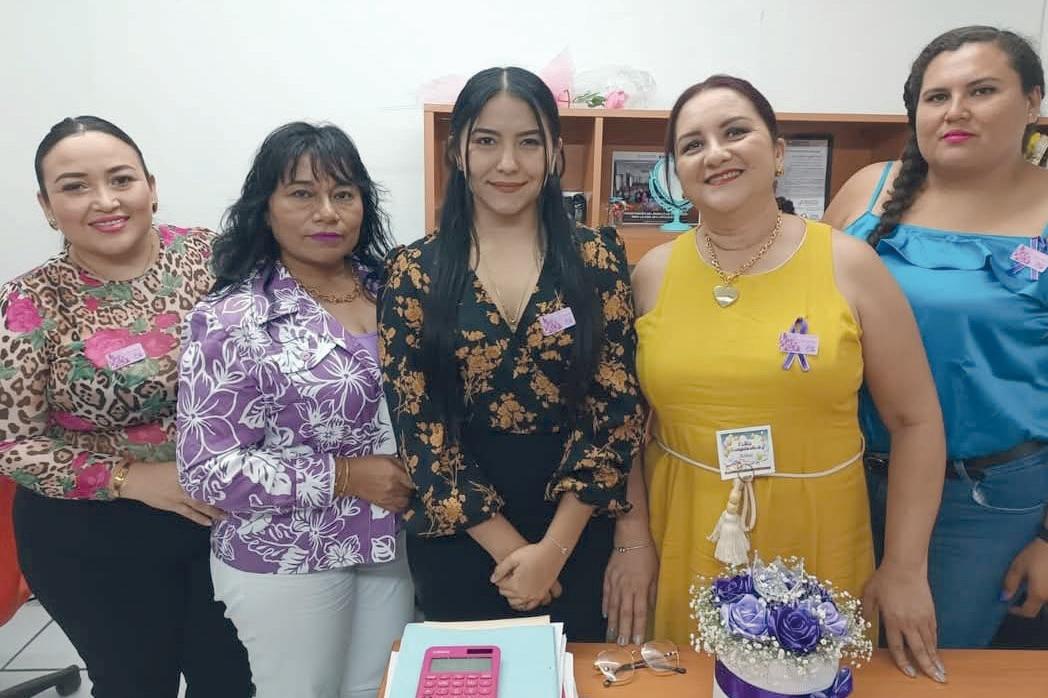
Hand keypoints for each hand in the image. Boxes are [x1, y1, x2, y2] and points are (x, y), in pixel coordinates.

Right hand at [119, 461, 225, 525]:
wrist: (136, 480)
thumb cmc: (155, 469)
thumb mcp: (176, 464)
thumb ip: (190, 468)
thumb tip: (206, 469)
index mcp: (186, 471)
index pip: (207, 476)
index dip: (220, 482)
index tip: (234, 484)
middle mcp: (185, 484)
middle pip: (207, 492)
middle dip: (221, 498)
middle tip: (237, 502)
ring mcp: (179, 497)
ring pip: (201, 505)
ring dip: (214, 511)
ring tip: (227, 515)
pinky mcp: (173, 506)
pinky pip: (189, 513)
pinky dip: (200, 518)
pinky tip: (209, 522)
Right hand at [343, 455, 413, 512]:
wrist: (350, 477)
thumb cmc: (368, 464)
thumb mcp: (387, 458)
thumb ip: (401, 464)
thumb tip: (412, 469)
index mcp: (395, 473)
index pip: (415, 480)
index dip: (419, 478)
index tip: (420, 476)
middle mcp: (393, 487)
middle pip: (413, 490)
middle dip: (414, 486)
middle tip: (413, 482)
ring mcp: (389, 498)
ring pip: (408, 500)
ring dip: (409, 495)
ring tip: (407, 490)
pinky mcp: (383, 505)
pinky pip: (399, 509)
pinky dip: (402, 504)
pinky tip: (401, 498)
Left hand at [491, 542, 564, 611]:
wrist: (552, 553)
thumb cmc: (534, 553)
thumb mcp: (513, 558)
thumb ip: (501, 569)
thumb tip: (493, 579)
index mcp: (516, 584)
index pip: (501, 586)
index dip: (501, 577)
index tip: (505, 571)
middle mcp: (524, 593)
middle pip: (507, 594)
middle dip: (506, 585)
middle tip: (509, 575)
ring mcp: (534, 596)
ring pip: (517, 603)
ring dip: (513, 595)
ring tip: (514, 585)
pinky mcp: (542, 595)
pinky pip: (530, 606)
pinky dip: (524, 603)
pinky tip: (522, 597)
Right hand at [603, 543, 657, 644]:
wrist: (631, 537)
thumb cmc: (647, 554)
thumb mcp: (656, 573)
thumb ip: (652, 592)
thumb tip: (649, 607)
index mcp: (641, 587)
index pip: (640, 612)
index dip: (638, 628)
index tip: (637, 641)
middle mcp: (627, 587)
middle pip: (625, 613)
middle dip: (623, 630)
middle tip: (621, 645)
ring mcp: (615, 582)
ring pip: (613, 607)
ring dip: (613, 623)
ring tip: (611, 636)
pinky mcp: (608, 577)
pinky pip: (606, 595)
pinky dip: (606, 606)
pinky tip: (606, 616)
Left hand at [863, 562, 944, 682]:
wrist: (905, 566)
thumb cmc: (885, 579)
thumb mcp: (869, 594)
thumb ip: (866, 611)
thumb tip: (863, 623)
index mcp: (892, 620)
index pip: (898, 647)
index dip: (904, 662)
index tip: (910, 673)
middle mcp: (908, 623)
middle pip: (919, 650)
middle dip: (928, 667)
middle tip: (937, 680)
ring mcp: (921, 618)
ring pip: (929, 643)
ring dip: (935, 658)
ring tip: (941, 671)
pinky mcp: (930, 612)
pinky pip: (933, 632)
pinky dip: (935, 643)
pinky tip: (936, 650)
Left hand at [1002, 537, 1047, 617]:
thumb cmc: (1036, 555)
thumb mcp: (1018, 567)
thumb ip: (1010, 583)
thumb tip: (1004, 598)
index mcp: (1038, 595)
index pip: (1028, 612)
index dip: (1018, 612)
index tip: (1010, 607)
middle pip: (1038, 607)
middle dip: (1027, 606)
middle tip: (1018, 598)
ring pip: (1045, 601)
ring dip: (1036, 599)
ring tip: (1027, 590)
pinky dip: (1042, 592)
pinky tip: (1037, 583)